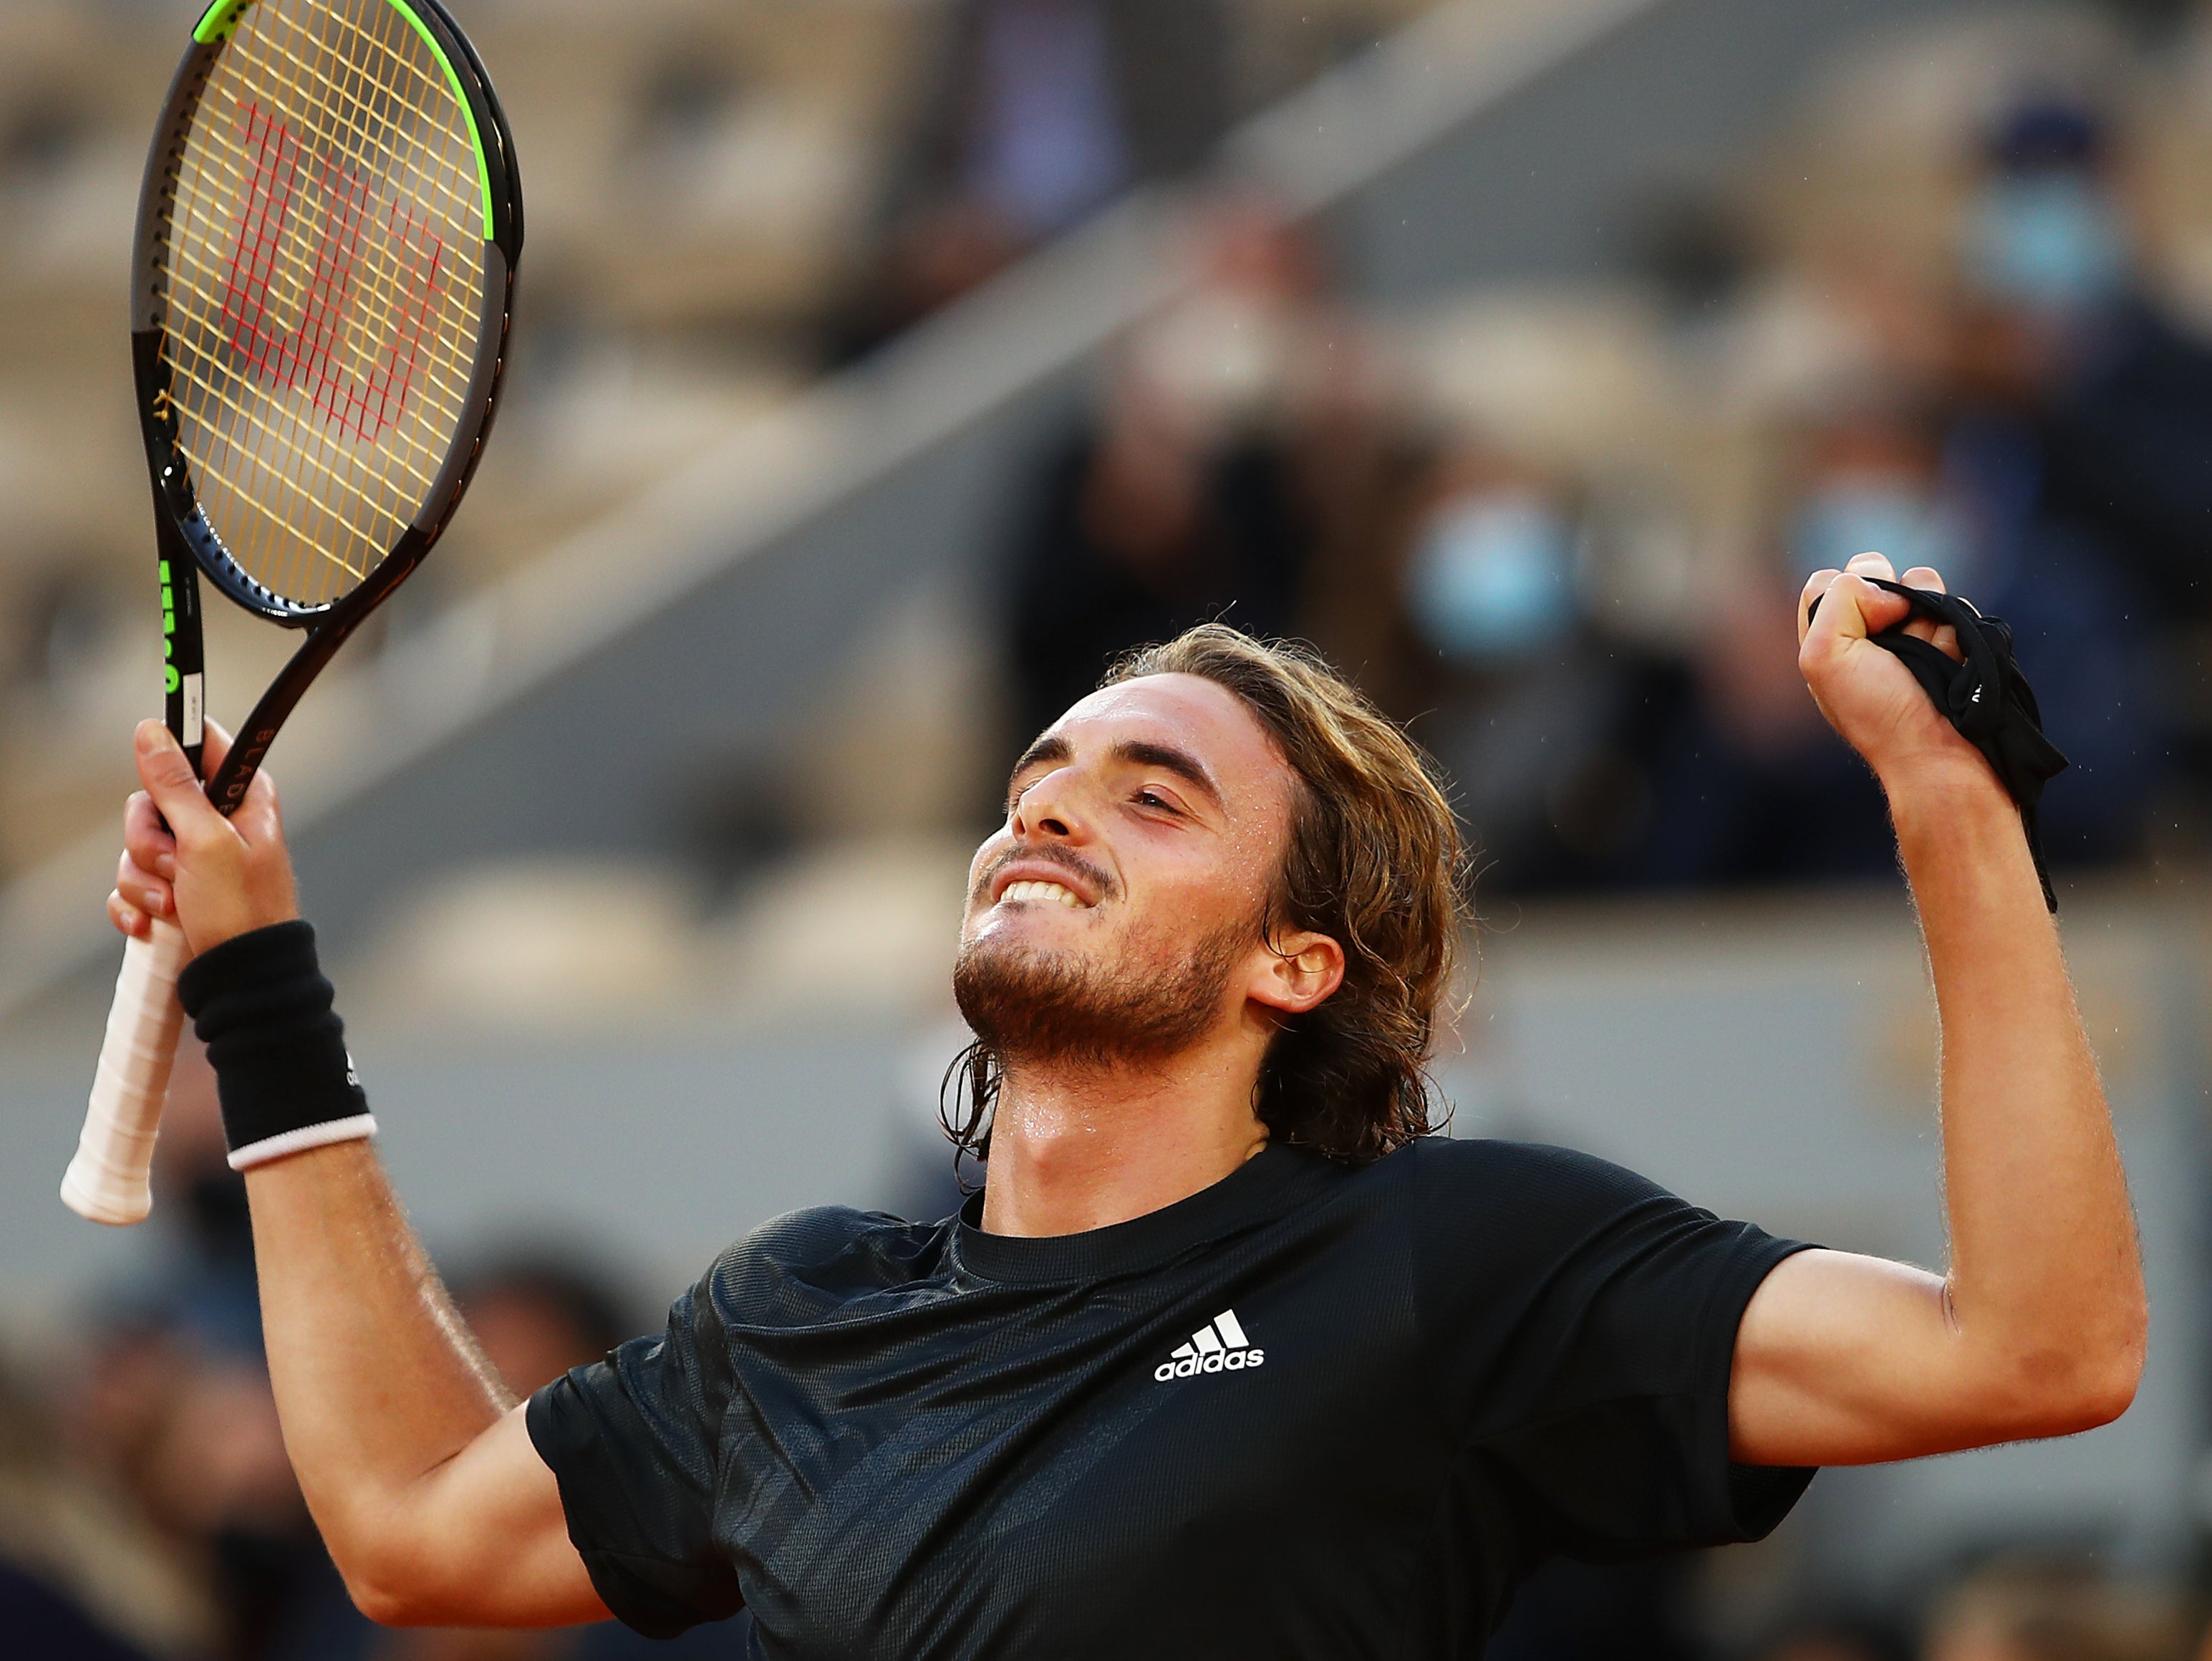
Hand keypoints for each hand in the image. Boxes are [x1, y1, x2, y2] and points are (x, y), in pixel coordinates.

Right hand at [107, 718, 298, 955]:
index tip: (161, 772)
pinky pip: (133, 883)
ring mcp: (193, 857)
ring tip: (176, 902)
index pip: (202, 745)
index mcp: (241, 797)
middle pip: (152, 801)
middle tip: (175, 865)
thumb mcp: (206, 840)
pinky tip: (153, 922)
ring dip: (146, 880)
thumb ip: (176, 786)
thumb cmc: (241, 910)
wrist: (242, 978)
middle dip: (149, 841)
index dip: (172, 754)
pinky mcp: (174, 890)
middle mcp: (218, 821)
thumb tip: (154, 731)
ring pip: (137, 846)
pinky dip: (137, 905)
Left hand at [1797, 553, 1987, 794]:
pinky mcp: (1952, 638)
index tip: (1859, 626)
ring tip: (1930, 652)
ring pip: (1920, 583)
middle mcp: (1867, 635)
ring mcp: (1912, 635)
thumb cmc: (1879, 712)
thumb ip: (1838, 600)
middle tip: (1897, 633)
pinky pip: (1955, 604)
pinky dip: (1954, 624)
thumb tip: (1890, 591)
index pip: (1825, 582)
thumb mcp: (1825, 656)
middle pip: (1875, 571)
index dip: (1841, 592)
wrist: (1941, 754)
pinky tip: (1953, 656)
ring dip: (1926, 613)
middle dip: (1889, 596)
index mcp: (1828, 641)